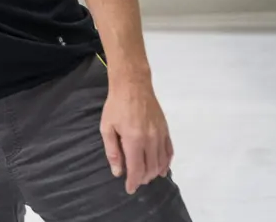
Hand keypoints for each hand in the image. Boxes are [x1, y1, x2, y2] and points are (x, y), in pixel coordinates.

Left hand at [101, 77, 173, 194]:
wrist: (133, 86)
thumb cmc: (116, 106)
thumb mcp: (106, 127)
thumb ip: (113, 151)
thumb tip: (118, 171)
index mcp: (134, 139)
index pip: (136, 168)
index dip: (133, 181)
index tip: (130, 189)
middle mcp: (150, 140)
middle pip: (150, 168)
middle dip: (142, 178)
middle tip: (135, 180)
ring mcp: (160, 135)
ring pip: (161, 162)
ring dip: (154, 172)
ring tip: (145, 176)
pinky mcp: (166, 130)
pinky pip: (169, 151)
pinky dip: (166, 162)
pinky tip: (162, 168)